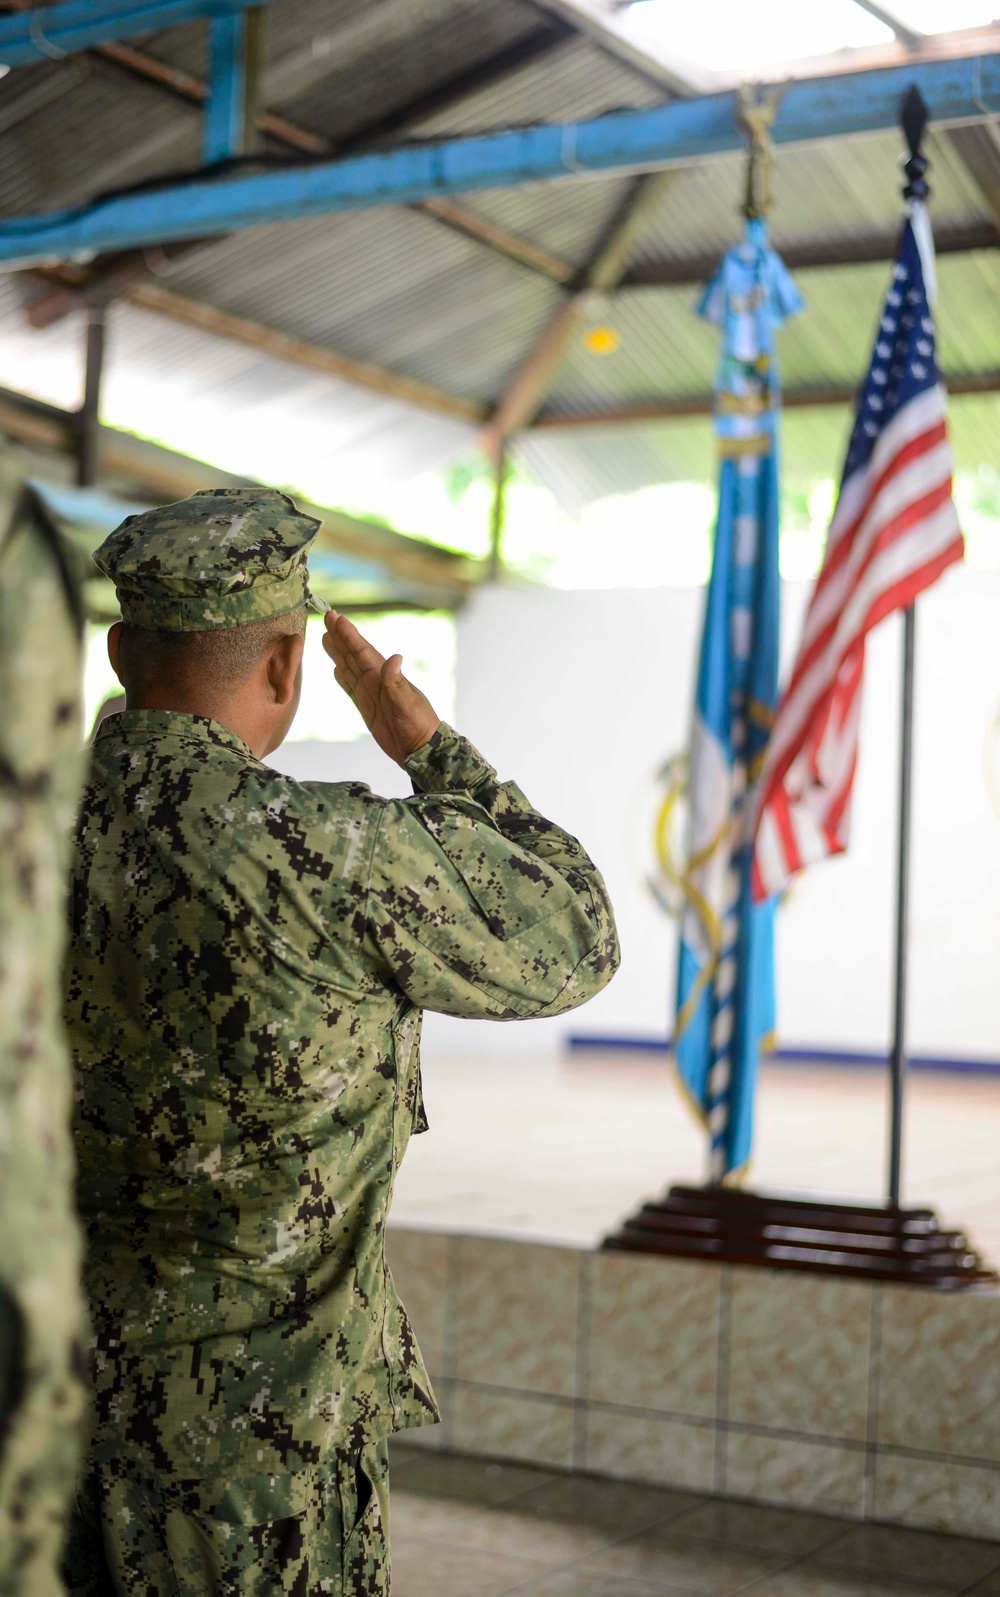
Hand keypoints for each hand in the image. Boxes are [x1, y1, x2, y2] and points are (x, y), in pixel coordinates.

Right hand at [322, 611, 439, 766]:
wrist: (421, 750)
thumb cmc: (418, 726)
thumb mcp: (408, 705)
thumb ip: (397, 684)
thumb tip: (394, 658)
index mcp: (384, 677)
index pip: (362, 651)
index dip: (349, 635)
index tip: (336, 618)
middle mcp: (376, 681)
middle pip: (353, 654)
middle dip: (340, 637)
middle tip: (327, 617)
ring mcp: (371, 694)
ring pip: (350, 667)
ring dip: (338, 652)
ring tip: (326, 636)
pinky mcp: (367, 707)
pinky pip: (351, 687)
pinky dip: (343, 677)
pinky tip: (336, 669)